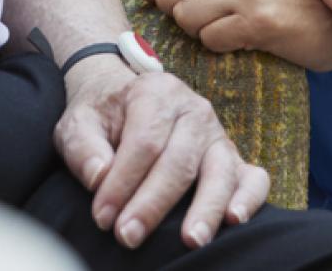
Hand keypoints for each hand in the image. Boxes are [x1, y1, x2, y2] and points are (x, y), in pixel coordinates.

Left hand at [51, 56, 270, 251]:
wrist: (122, 100)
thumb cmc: (101, 117)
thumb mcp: (78, 123)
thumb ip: (84, 148)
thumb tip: (100, 177)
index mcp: (155, 92)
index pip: (144, 143)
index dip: (122, 183)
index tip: (103, 217)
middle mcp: (193, 110)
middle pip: (178, 161)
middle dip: (153, 204)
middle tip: (128, 236)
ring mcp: (217, 134)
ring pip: (220, 171)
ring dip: (206, 208)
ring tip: (192, 240)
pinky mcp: (232, 158)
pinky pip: (253, 177)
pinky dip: (249, 198)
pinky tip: (234, 220)